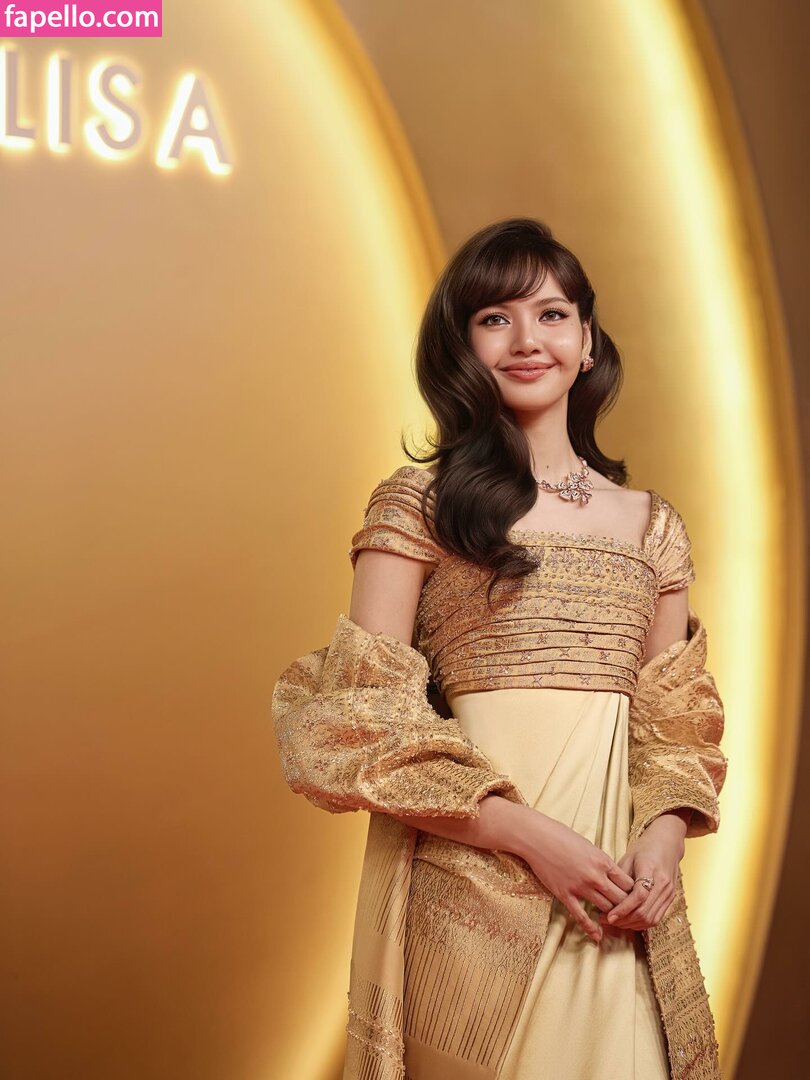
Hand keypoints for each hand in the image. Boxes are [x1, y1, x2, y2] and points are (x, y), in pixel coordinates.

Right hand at [517, 812, 635, 944]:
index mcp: (603, 861)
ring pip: (605, 909)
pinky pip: (581, 916)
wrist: (537, 838)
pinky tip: (597, 936)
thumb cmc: (562, 837)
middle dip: (626, 908)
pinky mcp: (565, 895)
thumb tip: (610, 874)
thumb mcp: (589, 846)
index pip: (628, 884)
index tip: (633, 898)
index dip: (633, 893)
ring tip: (614, 921)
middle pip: (621, 899)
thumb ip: (601, 862)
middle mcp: (596, 876)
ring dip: (611, 916)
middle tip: (628, 914)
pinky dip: (591, 928)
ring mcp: (580, 887)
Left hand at [599, 814, 686, 931]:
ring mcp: (669, 893)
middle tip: (606, 920)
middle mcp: (663, 884)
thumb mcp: (629, 857)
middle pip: (644, 911)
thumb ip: (620, 877)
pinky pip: (656, 918)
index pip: (639, 896)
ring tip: (615, 922)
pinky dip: (642, 923)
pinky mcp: (671, 899)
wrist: (667, 843)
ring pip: (651, 919)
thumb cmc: (645, 848)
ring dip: (632, 924)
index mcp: (651, 870)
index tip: (609, 916)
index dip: (623, 909)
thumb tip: (606, 897)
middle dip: (624, 920)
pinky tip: (629, 921)